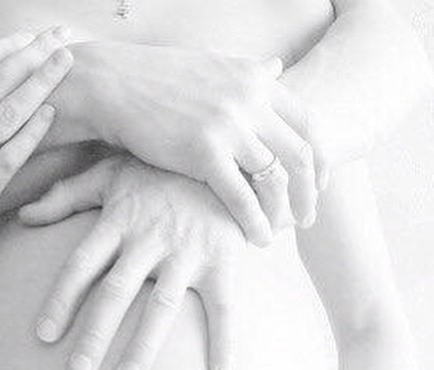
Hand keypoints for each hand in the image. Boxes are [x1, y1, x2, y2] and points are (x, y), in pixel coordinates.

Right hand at [0, 27, 72, 256]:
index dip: (7, 46)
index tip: (30, 36)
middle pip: (1, 83)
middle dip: (35, 55)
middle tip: (61, 37)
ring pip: (10, 115)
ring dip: (41, 85)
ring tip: (65, 63)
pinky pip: (12, 156)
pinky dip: (32, 134)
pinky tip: (50, 113)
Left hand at [20, 155, 244, 369]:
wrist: (222, 157)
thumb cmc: (159, 170)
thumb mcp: (110, 173)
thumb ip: (67, 194)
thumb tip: (24, 217)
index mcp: (118, 221)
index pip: (80, 265)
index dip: (60, 301)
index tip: (44, 336)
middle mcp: (149, 239)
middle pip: (115, 292)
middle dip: (94, 334)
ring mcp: (186, 251)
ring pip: (161, 305)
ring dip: (144, 345)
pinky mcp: (221, 260)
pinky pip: (223, 306)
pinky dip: (224, 341)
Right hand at [77, 43, 326, 244]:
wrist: (114, 83)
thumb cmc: (158, 79)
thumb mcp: (214, 64)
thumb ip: (250, 73)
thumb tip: (278, 67)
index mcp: (256, 79)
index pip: (308, 121)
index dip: (320, 157)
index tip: (318, 182)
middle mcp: (250, 100)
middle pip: (301, 152)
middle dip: (310, 191)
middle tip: (308, 217)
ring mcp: (229, 126)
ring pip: (276, 178)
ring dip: (287, 211)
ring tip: (284, 232)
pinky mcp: (203, 153)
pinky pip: (242, 196)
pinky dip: (255, 222)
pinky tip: (258, 240)